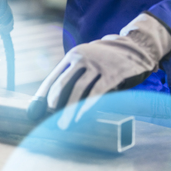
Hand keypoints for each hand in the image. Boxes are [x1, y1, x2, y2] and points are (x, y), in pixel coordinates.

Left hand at [28, 13, 170, 128]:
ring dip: (69, 109)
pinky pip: (96, 92)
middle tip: (47, 119)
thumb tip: (56, 97)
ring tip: (63, 124)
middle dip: (52, 104)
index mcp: (72, 56)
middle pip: (62, 84)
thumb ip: (73, 73)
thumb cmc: (106, 58)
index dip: (43, 94)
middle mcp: (82, 58)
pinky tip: (80, 117)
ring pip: (78, 90)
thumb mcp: (87, 59)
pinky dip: (87, 106)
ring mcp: (97, 65)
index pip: (53, 77)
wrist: (135, 46)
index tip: (35, 109)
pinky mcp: (111, 73)